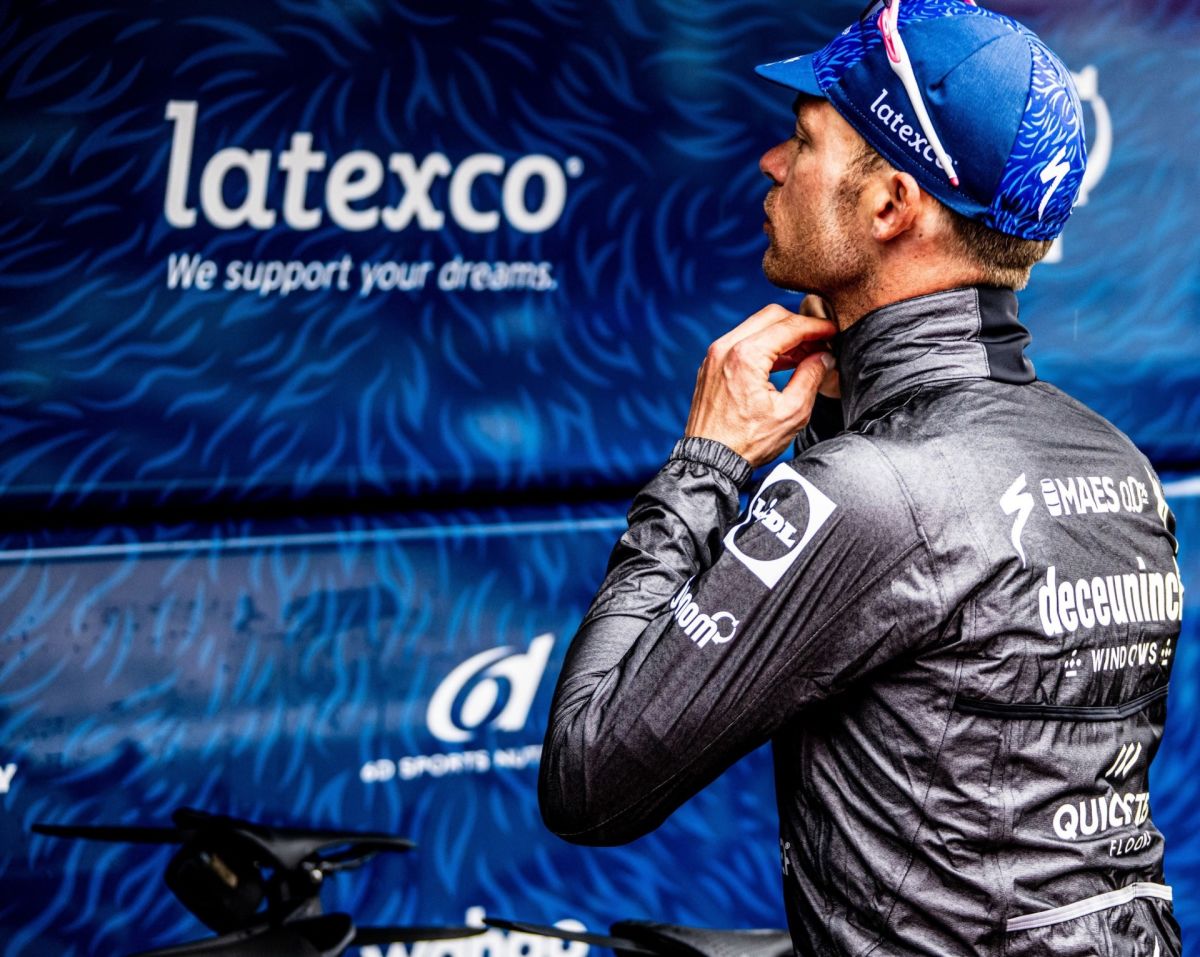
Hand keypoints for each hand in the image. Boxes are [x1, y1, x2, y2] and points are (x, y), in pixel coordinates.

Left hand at [684, 302, 836, 467]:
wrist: (709, 460)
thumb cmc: (747, 442)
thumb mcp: (791, 412)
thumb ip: (811, 377)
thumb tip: (824, 357)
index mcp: (746, 355)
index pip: (789, 326)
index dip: (816, 326)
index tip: (833, 331)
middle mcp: (726, 348)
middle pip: (771, 316)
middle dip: (799, 324)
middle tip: (820, 340)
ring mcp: (714, 355)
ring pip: (755, 327)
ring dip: (782, 335)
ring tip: (806, 353)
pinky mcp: (711, 366)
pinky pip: (741, 342)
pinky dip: (764, 345)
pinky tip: (783, 362)